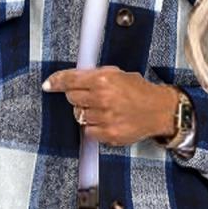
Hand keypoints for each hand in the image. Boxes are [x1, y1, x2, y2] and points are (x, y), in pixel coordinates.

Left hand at [42, 65, 178, 145]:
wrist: (159, 111)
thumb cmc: (140, 91)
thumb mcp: (119, 74)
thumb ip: (96, 75)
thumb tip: (74, 77)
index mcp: (103, 79)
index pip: (70, 80)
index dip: (56, 82)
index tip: (48, 85)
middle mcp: (102, 98)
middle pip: (72, 99)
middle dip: (78, 97)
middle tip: (91, 97)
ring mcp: (104, 118)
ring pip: (79, 116)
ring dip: (88, 113)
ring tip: (104, 110)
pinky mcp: (108, 134)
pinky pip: (88, 131)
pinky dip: (94, 127)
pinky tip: (106, 121)